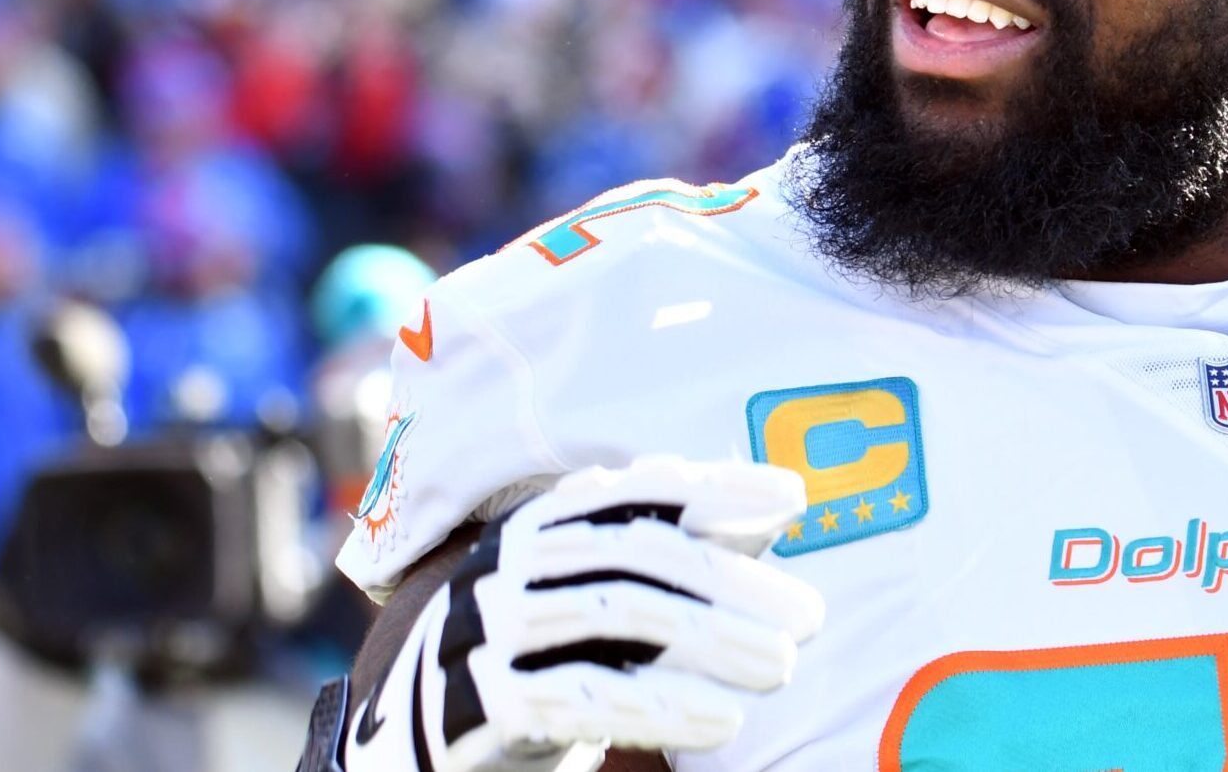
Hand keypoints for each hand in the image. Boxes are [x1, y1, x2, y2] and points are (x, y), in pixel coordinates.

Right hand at [346, 455, 822, 771]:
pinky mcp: (480, 701)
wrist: (418, 741)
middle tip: (809, 616)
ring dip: (711, 640)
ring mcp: (488, 628)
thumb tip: (783, 502)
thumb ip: (685, 550)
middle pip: (636, 553)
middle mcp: (512, 562)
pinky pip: (581, 696)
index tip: (792, 497)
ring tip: (782, 667)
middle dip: (732, 581)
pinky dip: (662, 706)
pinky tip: (725, 720)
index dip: (716, 486)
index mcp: (545, 523)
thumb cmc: (545, 654)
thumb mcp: (605, 595)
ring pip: (615, 615)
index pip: (639, 490)